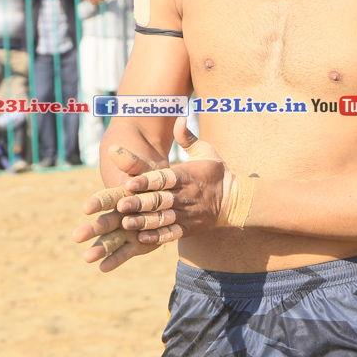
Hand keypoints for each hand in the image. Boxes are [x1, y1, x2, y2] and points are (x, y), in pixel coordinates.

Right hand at [72, 144, 166, 271]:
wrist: (168, 192)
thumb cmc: (155, 176)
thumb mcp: (147, 168)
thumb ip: (133, 163)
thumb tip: (116, 150)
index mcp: (122, 195)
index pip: (108, 198)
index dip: (98, 202)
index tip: (87, 208)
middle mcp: (121, 214)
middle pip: (106, 221)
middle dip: (92, 229)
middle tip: (76, 236)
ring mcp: (129, 229)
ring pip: (112, 238)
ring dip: (101, 248)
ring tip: (87, 258)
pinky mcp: (139, 242)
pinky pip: (127, 251)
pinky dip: (115, 259)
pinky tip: (103, 268)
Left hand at [73, 119, 246, 272]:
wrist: (235, 200)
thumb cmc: (216, 172)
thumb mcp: (206, 151)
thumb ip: (188, 138)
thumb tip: (179, 118)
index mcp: (187, 176)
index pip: (164, 179)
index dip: (146, 182)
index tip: (129, 183)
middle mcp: (186, 196)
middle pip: (160, 200)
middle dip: (140, 203)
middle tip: (121, 205)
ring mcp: (188, 214)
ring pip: (163, 218)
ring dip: (145, 222)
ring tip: (126, 223)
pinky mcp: (189, 228)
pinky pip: (172, 234)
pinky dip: (158, 237)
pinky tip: (142, 238)